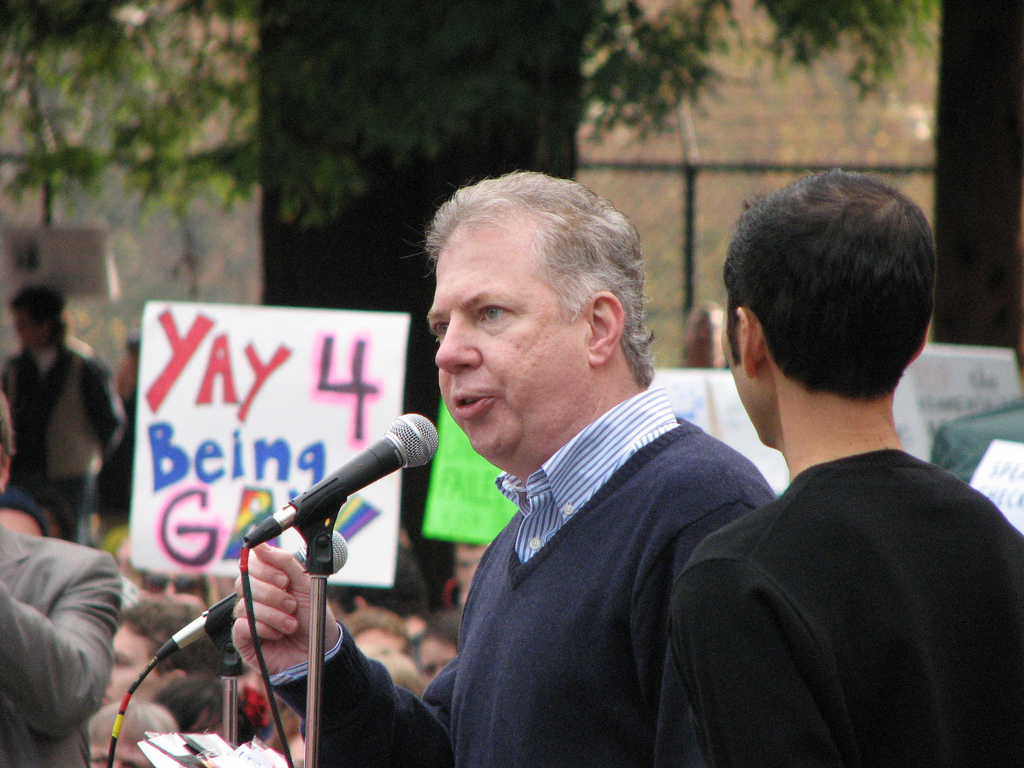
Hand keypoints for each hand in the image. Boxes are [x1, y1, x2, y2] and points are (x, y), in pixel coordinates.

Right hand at [232, 543, 341, 673]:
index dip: (264, 569)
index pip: (250, 564)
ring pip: (244, 605)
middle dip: (273, 595)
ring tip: (291, 624)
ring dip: (273, 614)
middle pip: (244, 583)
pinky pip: (240, 626)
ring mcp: (247, 617)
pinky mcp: (244, 639)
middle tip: (292, 604)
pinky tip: (277, 634)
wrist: (320, 648)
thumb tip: (258, 543)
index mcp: (267, 580)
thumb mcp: (304, 583)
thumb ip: (283, 560)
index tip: (284, 580)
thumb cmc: (313, 615)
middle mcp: (254, 597)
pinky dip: (262, 628)